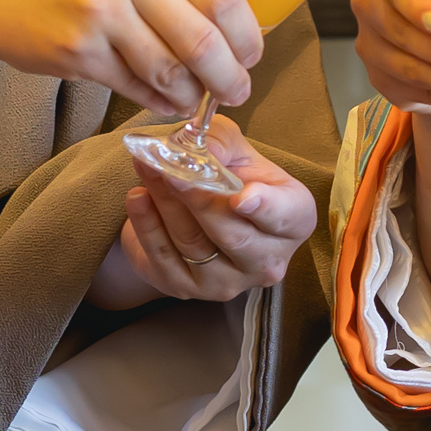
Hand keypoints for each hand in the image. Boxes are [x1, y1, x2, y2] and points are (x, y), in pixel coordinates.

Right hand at [0, 0, 262, 118]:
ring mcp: (101, 9)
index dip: (247, 37)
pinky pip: (135, 86)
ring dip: (192, 95)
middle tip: (237, 91)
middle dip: (230, 77)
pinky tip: (163, 101)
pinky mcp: (77, 50)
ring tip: (196, 100)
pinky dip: (156, 100)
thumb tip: (233, 29)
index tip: (252, 57)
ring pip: (172, 71)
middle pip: (205, 40)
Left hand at [93, 119, 316, 308]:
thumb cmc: (227, 174)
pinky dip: (147, 225)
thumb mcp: (231, 146)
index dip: (266, 208)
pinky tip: (137, 197)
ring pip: (194, 244)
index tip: (242, 197)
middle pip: (233, 235)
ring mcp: (228, 281)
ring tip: (147, 169)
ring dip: (166, 203)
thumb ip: (220, 141)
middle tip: (170, 169)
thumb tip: (200, 150)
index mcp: (293, 220)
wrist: (194, 206)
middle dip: (198, 198)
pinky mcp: (188, 289)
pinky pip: (164, 258)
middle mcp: (268, 259)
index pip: (288, 216)